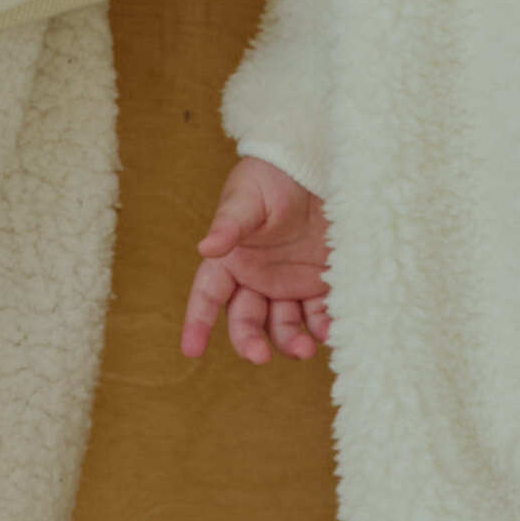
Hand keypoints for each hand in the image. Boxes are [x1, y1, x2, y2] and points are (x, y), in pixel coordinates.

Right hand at [181, 157, 332, 364]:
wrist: (316, 166)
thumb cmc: (272, 177)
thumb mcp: (248, 197)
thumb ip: (230, 225)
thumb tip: (205, 248)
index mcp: (231, 260)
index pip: (208, 296)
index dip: (198, 322)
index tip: (191, 349)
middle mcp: (256, 279)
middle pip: (246, 320)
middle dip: (250, 340)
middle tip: (260, 355)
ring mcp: (288, 284)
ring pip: (283, 325)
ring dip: (290, 341)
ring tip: (305, 349)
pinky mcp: (319, 283)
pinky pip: (318, 314)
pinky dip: (322, 326)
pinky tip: (328, 332)